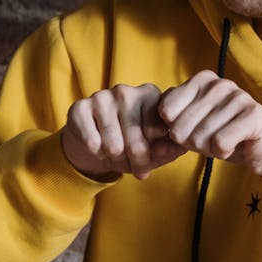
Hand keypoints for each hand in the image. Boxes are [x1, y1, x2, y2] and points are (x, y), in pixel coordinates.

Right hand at [61, 83, 186, 180]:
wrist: (92, 142)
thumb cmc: (129, 143)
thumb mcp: (153, 147)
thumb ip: (170, 148)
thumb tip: (180, 148)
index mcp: (149, 94)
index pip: (156, 129)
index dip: (154, 153)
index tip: (150, 163)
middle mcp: (126, 91)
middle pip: (135, 138)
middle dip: (136, 161)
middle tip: (135, 170)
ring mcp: (101, 97)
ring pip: (113, 143)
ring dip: (115, 159)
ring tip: (116, 159)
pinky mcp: (80, 108)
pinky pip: (92, 141)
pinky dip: (97, 153)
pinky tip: (98, 150)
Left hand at [158, 70, 261, 175]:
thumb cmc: (222, 134)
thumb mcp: (192, 124)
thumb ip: (171, 117)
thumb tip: (154, 122)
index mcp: (201, 80)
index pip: (165, 109)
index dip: (173, 130)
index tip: (190, 131)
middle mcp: (219, 83)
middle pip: (180, 126)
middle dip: (190, 143)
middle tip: (208, 140)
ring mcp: (238, 96)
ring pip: (199, 137)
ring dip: (208, 149)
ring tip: (223, 141)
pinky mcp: (253, 114)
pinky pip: (219, 143)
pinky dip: (222, 152)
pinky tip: (233, 146)